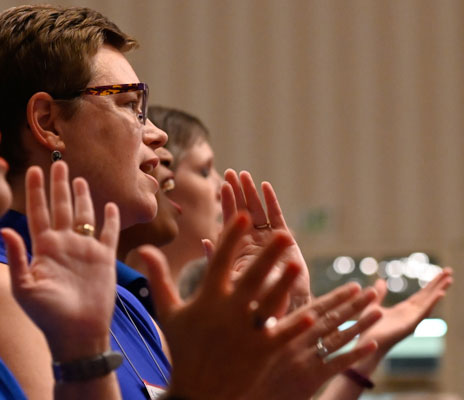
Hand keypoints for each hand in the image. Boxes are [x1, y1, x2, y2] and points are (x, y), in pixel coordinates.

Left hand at [3, 162, 119, 361]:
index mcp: (43, 248)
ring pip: (83, 215)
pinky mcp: (104, 258)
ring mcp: (84, 250)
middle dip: (58, 185)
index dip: (35, 191)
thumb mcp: (24, 288)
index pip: (37, 212)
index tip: (33, 170)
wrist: (78, 333)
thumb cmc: (47, 315)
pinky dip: (109, 219)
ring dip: (81, 196)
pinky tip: (109, 205)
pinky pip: (107, 233)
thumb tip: (5, 231)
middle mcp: (63, 244)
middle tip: (58, 162)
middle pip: (61, 207)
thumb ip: (16, 258)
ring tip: (78, 178)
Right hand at [137, 213, 380, 399]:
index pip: (219, 261)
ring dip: (284, 285)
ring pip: (268, 304)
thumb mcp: (168, 311)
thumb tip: (145, 247)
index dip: (231, 238)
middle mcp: (226, 312)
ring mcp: (244, 333)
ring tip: (298, 264)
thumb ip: (159, 277)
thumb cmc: (183, 347)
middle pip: (250, 278)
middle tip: (283, 234)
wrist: (195, 391)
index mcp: (206, 299)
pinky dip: (292, 326)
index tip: (242, 215)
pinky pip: (279, 336)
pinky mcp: (260, 353)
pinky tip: (309, 315)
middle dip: (267, 256)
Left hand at [216, 169, 311, 313]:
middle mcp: (251, 242)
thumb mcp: (229, 281)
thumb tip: (203, 240)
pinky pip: (277, 218)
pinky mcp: (286, 242)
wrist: (279, 315)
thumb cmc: (250, 303)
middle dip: (237, 192)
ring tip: (246, 176)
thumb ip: (217, 260)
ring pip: (259, 212)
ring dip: (252, 193)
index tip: (221, 185)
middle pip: (243, 212)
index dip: (226, 203)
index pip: (230, 221)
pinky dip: (272, 203)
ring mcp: (268, 240)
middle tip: (231, 173)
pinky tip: (266, 187)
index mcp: (236, 249)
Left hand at [357, 268, 452, 363]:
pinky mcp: (409, 326)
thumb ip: (379, 294)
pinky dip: (432, 303)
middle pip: (428, 296)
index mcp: (404, 310)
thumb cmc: (368, 329)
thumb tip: (381, 280)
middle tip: (450, 270)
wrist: (365, 345)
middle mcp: (411, 314)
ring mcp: (412, 320)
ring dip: (439, 290)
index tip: (441, 273)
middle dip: (438, 283)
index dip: (431, 284)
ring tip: (449, 279)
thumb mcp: (373, 305)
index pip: (421, 294)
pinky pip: (423, 312)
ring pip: (428, 302)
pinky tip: (440, 293)